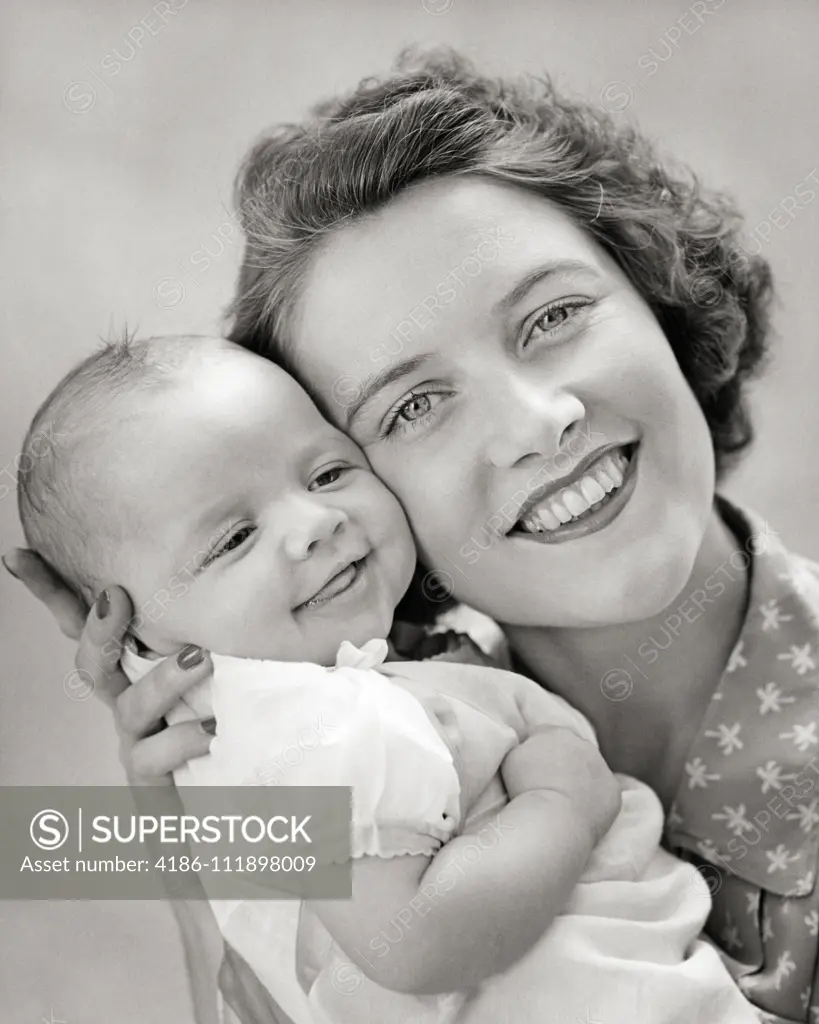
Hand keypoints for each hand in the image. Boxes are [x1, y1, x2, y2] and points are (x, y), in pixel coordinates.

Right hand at [4, 548, 214, 784]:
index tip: (16, 555)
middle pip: (92, 665)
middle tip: (115, 598)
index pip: (85, 626)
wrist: (225, 801)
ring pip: (130, 708)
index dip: (50, 592)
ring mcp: (136, 741)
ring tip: (203, 659)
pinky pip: (154, 759)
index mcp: (135, 669)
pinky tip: (212, 729)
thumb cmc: (226, 719)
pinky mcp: (151, 781)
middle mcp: (127, 702)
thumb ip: (218, 629)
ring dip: (163, 680)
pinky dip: (182, 740)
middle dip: (98, 631)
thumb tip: (247, 559)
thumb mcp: (223, 665)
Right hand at [501, 726, 620, 844]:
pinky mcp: (613, 791)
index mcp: (556, 733)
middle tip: (545, 783)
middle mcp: (583, 745)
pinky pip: (604, 790)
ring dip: (579, 778)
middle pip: (569, 750)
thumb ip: (523, 745)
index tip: (527, 768)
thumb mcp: (512, 757)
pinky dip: (595, 797)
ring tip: (563, 798)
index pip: (543, 736)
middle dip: (560, 761)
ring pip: (589, 769)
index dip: (533, 751)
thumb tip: (528, 745)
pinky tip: (582, 808)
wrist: (554, 820)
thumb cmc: (526, 788)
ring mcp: (602, 768)